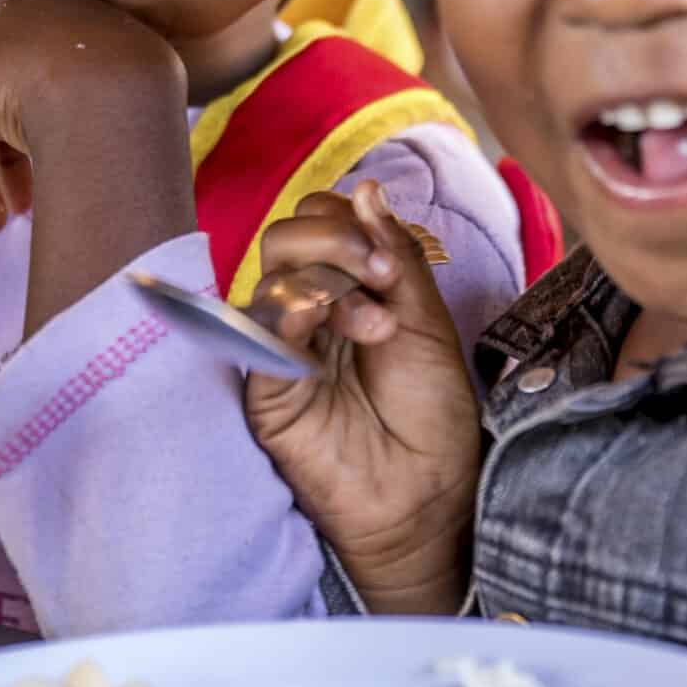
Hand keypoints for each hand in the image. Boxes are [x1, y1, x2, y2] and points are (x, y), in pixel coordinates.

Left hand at [0, 0, 185, 235]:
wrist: (114, 89)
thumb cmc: (141, 96)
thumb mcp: (138, 95)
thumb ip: (112, 108)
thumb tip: (110, 146)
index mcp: (64, 18)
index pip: (39, 80)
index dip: (44, 134)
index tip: (56, 175)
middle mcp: (18, 26)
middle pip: (1, 103)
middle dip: (8, 164)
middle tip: (19, 210)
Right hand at [243, 183, 481, 613]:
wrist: (430, 498)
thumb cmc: (431, 417)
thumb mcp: (427, 323)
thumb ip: (396, 257)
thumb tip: (367, 189)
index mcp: (348, 291)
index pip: (321, 223)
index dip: (351, 224)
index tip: (392, 261)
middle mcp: (308, 314)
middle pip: (286, 239)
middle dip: (334, 239)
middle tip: (380, 275)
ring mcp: (283, 350)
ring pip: (271, 276)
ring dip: (328, 280)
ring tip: (376, 325)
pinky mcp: (265, 390)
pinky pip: (255, 335)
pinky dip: (286, 308)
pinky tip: (321, 315)